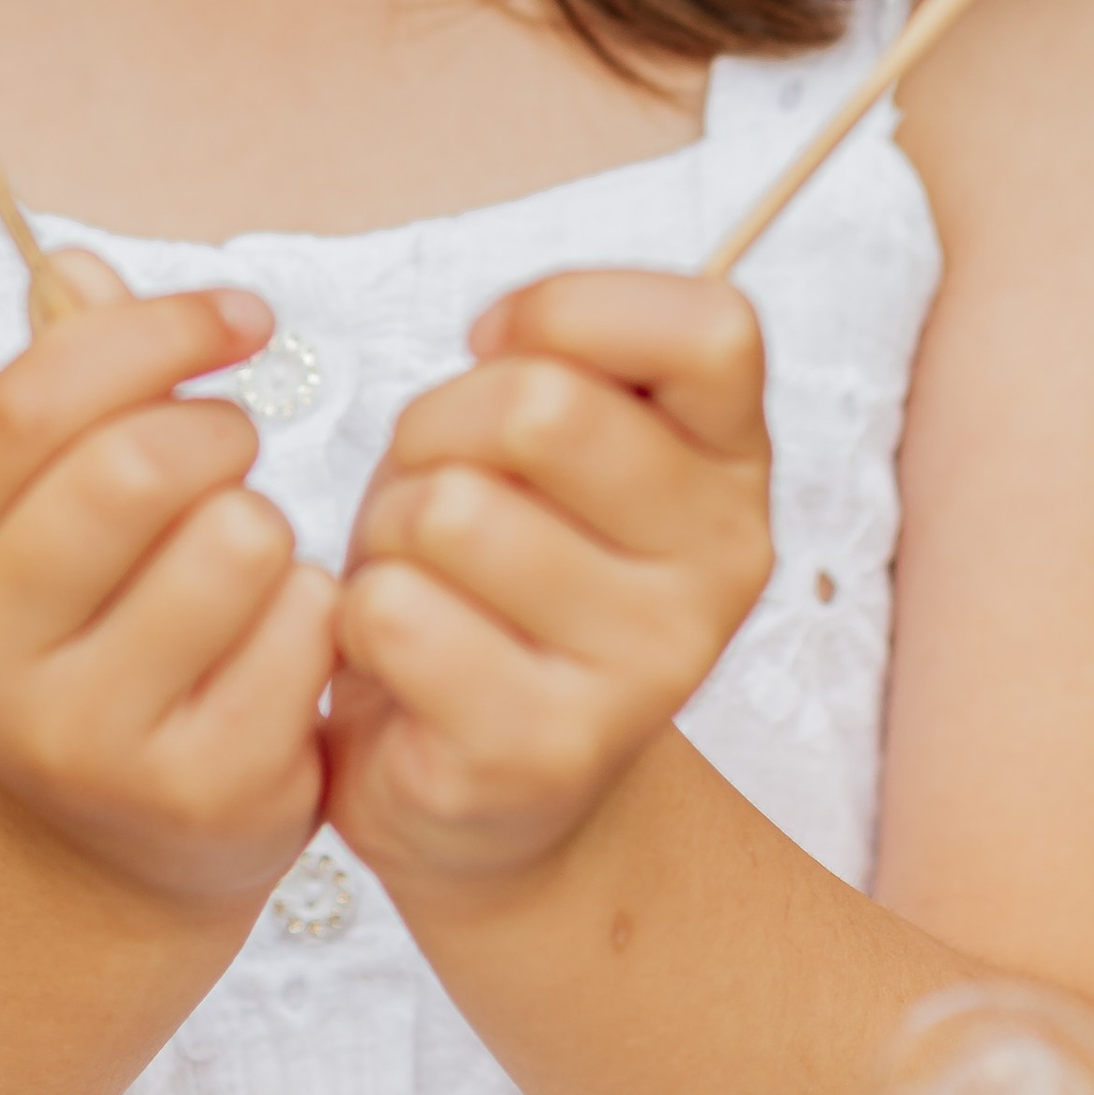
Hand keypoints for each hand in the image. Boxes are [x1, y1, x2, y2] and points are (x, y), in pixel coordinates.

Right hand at [0, 267, 337, 906]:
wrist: (96, 855)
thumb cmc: (77, 634)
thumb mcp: (32, 515)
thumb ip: (60, 384)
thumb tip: (71, 264)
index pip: (32, 400)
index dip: (155, 331)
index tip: (241, 318)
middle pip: (136, 466)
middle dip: (217, 432)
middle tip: (232, 453)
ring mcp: (81, 742)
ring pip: (237, 541)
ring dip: (267, 528)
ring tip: (240, 566)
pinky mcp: (195, 796)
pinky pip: (304, 631)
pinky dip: (312, 614)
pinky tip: (274, 648)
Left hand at [325, 269, 772, 896]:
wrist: (492, 785)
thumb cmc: (503, 569)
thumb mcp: (545, 442)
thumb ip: (559, 359)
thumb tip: (510, 335)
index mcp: (733, 466)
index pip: (711, 327)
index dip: (568, 309)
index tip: (502, 349)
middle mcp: (721, 567)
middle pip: (540, 406)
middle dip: (438, 425)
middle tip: (435, 484)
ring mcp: (645, 671)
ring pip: (449, 510)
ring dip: (391, 530)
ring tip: (422, 578)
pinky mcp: (543, 752)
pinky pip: (396, 613)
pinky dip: (360, 617)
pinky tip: (400, 655)